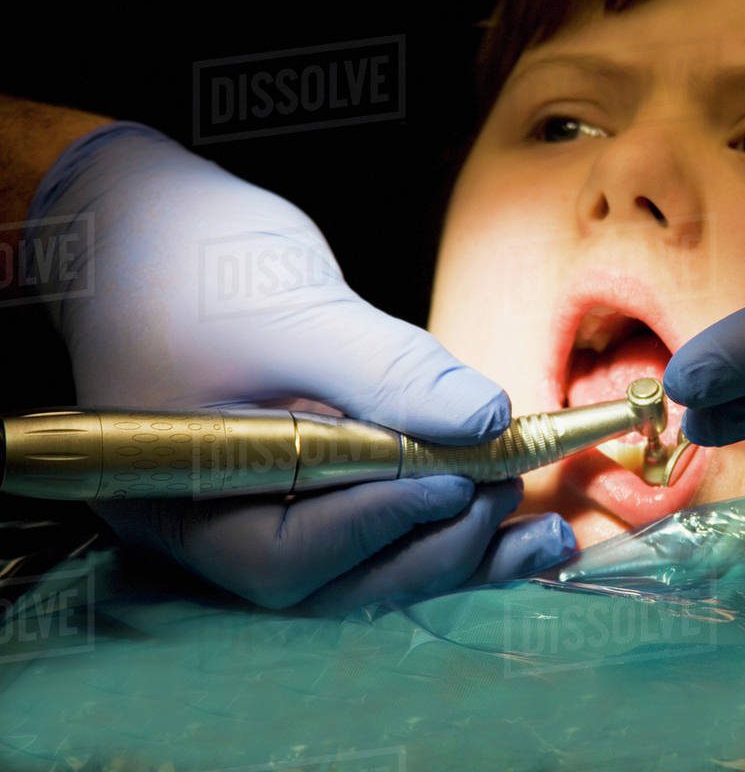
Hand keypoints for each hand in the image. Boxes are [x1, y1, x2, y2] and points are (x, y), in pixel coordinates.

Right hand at [22, 122, 574, 611]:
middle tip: (506, 493)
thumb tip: (486, 420)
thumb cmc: (188, 260)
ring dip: (456, 551)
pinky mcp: (302, 483)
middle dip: (430, 547)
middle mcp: (214, 524)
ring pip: (364, 562)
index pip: (284, 555)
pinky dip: (443, 523)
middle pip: (334, 580)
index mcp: (178, 496)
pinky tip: (515, 522)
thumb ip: (386, 372)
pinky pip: (373, 521)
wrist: (139, 226)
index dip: (381, 527)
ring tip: (544, 536)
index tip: (462, 480)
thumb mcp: (291, 310)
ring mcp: (257, 508)